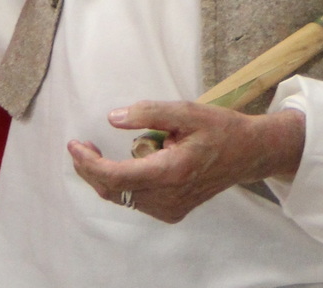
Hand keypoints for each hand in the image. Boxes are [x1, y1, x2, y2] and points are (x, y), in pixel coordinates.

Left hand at [67, 100, 305, 223]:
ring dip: (108, 174)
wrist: (248, 154)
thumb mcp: (186, 111)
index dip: (89, 163)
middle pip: (114, 190)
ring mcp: (170, 209)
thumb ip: (148, 113)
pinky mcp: (173, 212)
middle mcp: (168, 198)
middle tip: (81, 145)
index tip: (73, 145)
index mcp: (171, 172)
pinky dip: (126, 182)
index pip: (116, 177)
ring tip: (112, 148)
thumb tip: (113, 118)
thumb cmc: (219, 128)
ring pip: (124, 196)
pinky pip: (137, 199)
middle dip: (91, 169)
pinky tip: (134, 161)